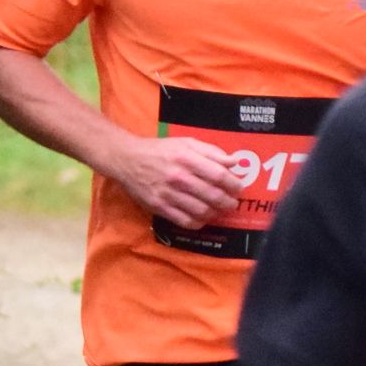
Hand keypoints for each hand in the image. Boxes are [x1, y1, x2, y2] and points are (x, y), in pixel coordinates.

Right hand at [108, 130, 242, 226]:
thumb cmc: (160, 150)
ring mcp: (168, 194)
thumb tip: (234, 162)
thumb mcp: (186, 143)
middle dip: (228, 202)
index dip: (234, 184)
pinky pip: (185, 221)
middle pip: (213, 195)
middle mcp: (178, 177)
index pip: (219, 175)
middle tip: (232, 203)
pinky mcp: (159, 207)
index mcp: (187, 159)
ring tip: (219, 210)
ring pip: (201, 211)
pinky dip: (199, 222)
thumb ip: (212, 152)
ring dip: (216, 213)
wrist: (126, 159)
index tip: (238, 188)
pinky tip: (202, 217)